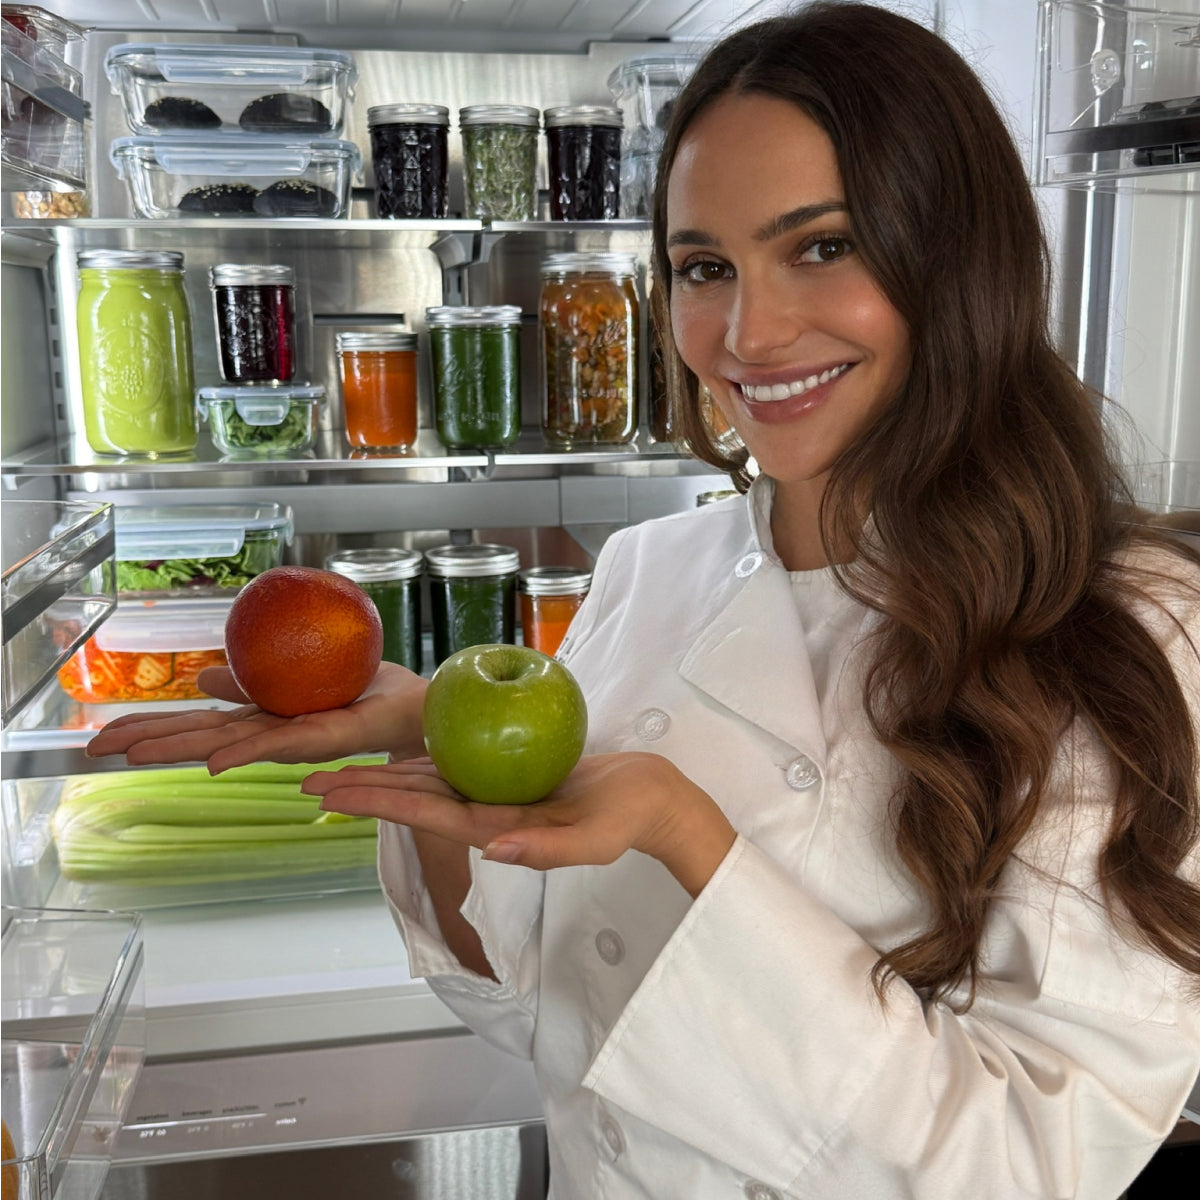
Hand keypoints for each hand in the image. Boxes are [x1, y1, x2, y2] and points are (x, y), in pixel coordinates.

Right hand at [85, 662, 428, 775]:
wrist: (410, 703)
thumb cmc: (359, 691)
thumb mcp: (292, 678)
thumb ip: (248, 681)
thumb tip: (202, 676)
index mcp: (260, 719)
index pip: (195, 726)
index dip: (150, 731)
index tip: (100, 738)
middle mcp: (270, 734)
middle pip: (198, 739)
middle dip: (148, 744)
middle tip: (92, 750)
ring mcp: (294, 740)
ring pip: (228, 744)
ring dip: (181, 749)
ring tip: (135, 755)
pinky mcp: (326, 737)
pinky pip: (280, 742)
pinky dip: (244, 753)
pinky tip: (212, 762)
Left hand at [305, 752, 736, 896]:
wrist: (651, 799)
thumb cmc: (628, 818)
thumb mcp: (596, 837)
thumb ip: (548, 849)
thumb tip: (495, 851)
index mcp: (499, 831)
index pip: (426, 816)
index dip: (379, 804)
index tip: (334, 795)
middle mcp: (488, 816)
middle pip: (414, 802)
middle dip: (363, 792)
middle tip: (309, 781)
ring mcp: (497, 797)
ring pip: (428, 785)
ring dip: (383, 778)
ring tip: (339, 770)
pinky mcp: (509, 778)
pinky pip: (457, 767)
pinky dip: (423, 760)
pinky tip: (400, 750)